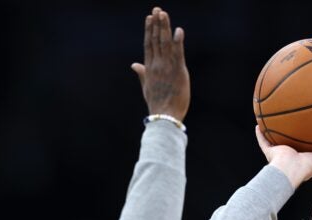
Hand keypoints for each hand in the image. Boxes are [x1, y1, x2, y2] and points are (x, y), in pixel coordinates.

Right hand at [131, 7, 189, 121]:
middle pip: (155, 40)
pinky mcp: (178, 72)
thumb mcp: (146, 87)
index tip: (149, 18)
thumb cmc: (156, 104)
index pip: (148, 45)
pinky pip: (178, 54)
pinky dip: (178, 42)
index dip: (148, 30)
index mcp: (149, 68)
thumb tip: (134, 64)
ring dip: (164, 28)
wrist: (164, 116)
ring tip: (164, 14)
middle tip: (157, 9)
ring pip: (165, 43)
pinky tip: (178, 30)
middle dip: (156, 24)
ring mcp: (167, 68)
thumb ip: (141, 73)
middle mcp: (156, 65)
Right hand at [256, 126, 311, 188]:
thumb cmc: (308, 168)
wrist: (289, 169)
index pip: (306, 148)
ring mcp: (279, 153)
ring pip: (275, 140)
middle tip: (294, 123)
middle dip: (291, 134)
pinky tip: (258, 124)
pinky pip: (263, 140)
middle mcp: (290, 154)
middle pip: (290, 142)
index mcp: (302, 158)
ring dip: (274, 132)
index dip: (308, 142)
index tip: (311, 132)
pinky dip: (260, 134)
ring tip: (274, 120)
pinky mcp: (270, 151)